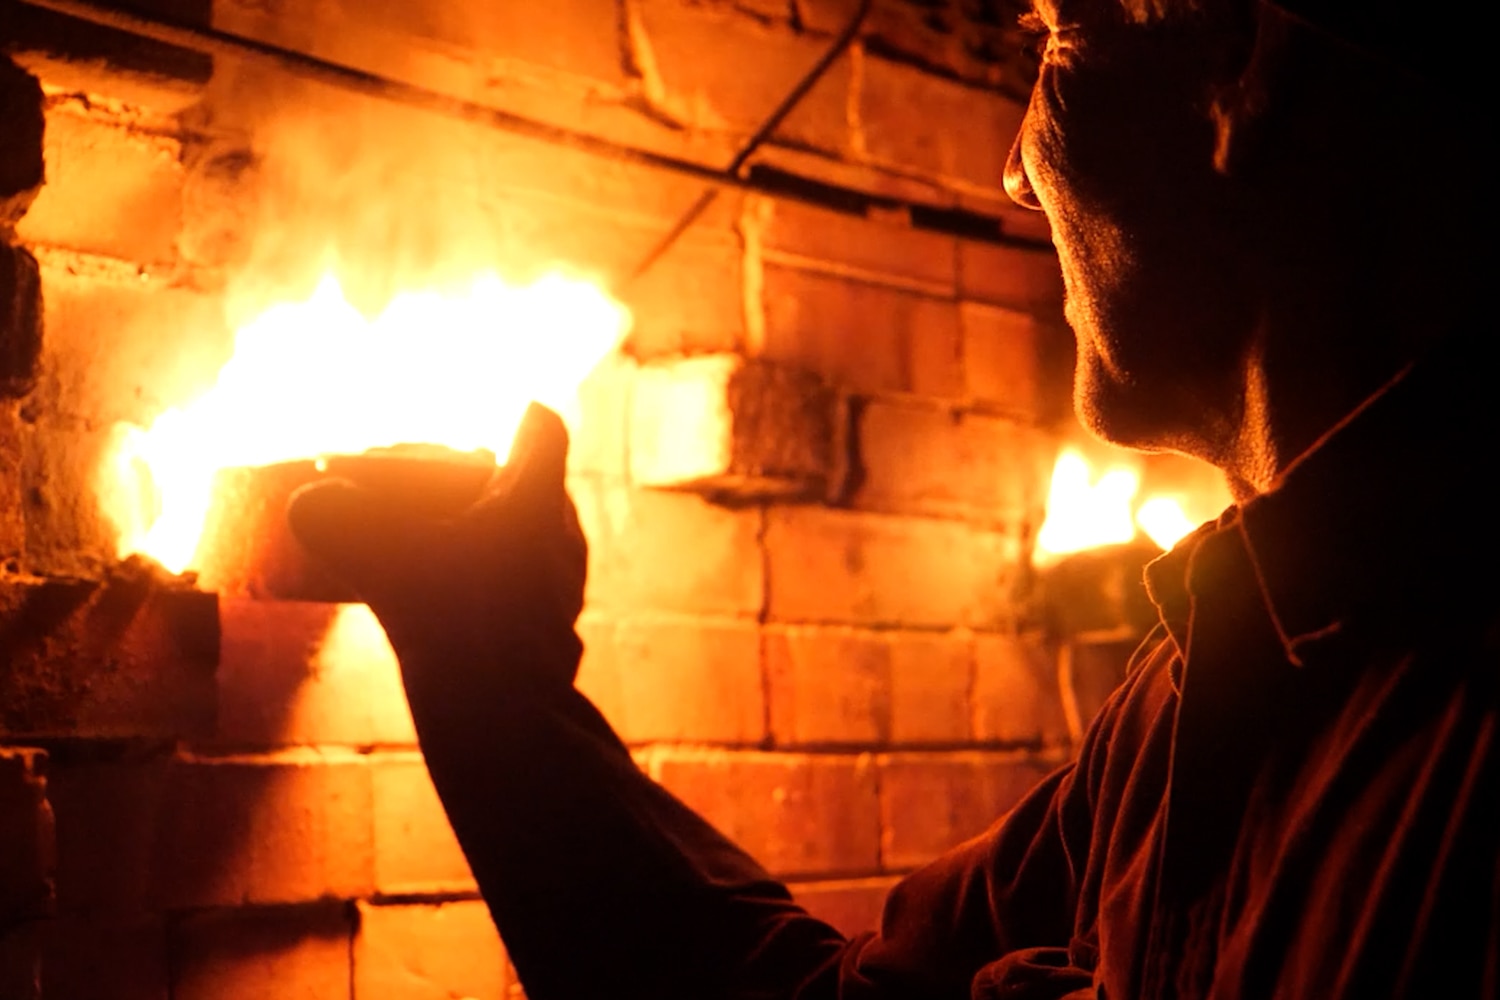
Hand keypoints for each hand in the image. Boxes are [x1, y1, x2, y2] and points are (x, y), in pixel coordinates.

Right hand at [286, 403, 586, 704]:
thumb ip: (339, 523)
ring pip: (527, 532)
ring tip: (424, 538)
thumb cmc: (452, 628)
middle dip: (467, 478)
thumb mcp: (383, 564)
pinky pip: (524, 579)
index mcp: (537, 497)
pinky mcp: (557, 627)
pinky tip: (444, 592)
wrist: (506, 721)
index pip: (541, 428)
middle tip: (414, 486)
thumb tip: (305, 502)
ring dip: (478, 527)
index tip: (480, 423)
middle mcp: (564, 533)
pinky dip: (487, 572)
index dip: (512, 416)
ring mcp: (566, 584)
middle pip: (525, 480)